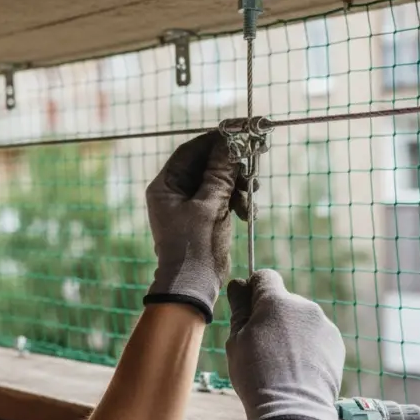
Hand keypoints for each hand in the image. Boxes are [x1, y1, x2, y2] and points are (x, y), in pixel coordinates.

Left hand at [143, 132, 237, 321]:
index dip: (215, 140)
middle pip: (207, 164)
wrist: (193, 285)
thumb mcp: (210, 205)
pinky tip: (248, 212)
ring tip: (252, 193)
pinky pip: (223, 198)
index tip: (240, 134)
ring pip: (218, 181)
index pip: (191, 151)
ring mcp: (190, 205)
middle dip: (232, 166)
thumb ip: (220, 173)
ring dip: (238, 185)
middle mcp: (175, 192)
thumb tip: (230, 143)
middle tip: (253, 164)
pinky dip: (238, 201)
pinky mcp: (204, 216)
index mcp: (166, 185)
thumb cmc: (195, 246)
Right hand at [226, 270, 344, 419]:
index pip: (264, 277)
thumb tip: (239, 284)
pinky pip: (317, 337)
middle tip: (262, 348)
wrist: (293, 411)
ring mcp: (323, 324)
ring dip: (292, 333)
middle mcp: (303, 306)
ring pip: (301, 320)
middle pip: (284, 301)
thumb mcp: (236, 341)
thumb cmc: (257, 376)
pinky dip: (308, 348)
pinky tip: (299, 370)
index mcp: (276, 301)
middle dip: (273, 316)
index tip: (249, 311)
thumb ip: (240, 308)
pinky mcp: (336, 343)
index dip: (254, 291)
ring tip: (282, 364)